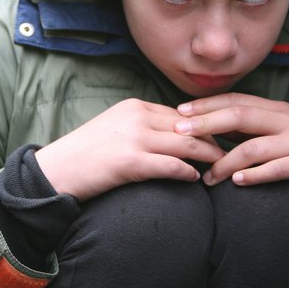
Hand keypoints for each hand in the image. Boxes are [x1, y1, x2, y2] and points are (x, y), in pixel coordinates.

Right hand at [34, 98, 225, 200]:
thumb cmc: (85, 155)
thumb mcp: (114, 129)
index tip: (222, 138)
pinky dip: (188, 173)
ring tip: (221, 168)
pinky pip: (172, 166)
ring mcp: (134, 139)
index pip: (182, 114)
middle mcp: (136, 117)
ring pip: (187, 146)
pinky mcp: (130, 162)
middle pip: (190, 127)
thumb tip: (173, 137)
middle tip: (232, 153)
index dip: (205, 127)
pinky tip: (196, 180)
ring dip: (209, 158)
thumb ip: (142, 127)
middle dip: (214, 140)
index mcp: (133, 107)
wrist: (55, 171)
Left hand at [174, 93, 288, 209]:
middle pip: (240, 116)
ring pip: (255, 146)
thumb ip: (251, 131)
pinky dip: (257, 175)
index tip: (178, 112)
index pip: (235, 101)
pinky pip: (280, 167)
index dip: (206, 105)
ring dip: (226, 162)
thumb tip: (210, 132)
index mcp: (276, 110)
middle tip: (179, 133)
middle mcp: (287, 119)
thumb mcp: (281, 134)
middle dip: (206, 123)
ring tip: (207, 177)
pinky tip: (238, 183)